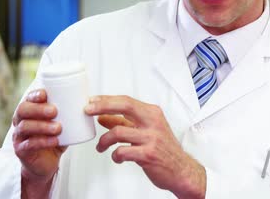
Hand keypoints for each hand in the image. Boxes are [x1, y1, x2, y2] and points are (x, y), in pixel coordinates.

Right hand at [12, 89, 65, 195]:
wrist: (45, 163)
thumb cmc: (53, 138)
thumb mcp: (61, 123)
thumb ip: (69, 113)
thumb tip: (91, 101)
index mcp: (29, 111)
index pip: (28, 99)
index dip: (35, 95)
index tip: (45, 94)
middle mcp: (20, 121)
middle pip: (23, 110)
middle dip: (38, 109)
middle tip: (54, 111)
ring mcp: (19, 136)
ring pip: (25, 127)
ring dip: (42, 126)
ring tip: (58, 128)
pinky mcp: (21, 150)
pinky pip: (29, 144)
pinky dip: (43, 141)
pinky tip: (54, 141)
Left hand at [85, 95, 205, 198]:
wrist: (182, 170)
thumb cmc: (164, 150)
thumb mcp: (146, 131)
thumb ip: (125, 123)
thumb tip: (103, 117)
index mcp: (152, 114)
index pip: (126, 100)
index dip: (106, 99)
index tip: (91, 100)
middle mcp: (153, 123)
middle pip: (124, 106)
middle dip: (102, 106)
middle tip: (87, 110)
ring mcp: (151, 138)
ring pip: (118, 132)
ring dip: (104, 141)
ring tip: (100, 147)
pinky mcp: (148, 155)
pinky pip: (123, 152)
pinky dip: (115, 155)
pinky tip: (117, 157)